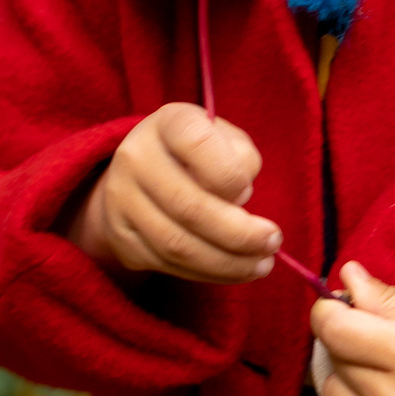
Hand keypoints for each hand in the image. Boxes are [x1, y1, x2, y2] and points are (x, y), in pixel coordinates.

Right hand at [71, 103, 278, 282]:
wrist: (143, 172)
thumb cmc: (201, 153)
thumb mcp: (226, 139)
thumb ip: (241, 157)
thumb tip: (241, 199)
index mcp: (169, 122)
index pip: (197, 143)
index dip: (229, 174)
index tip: (248, 192)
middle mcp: (136, 157)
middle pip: (188, 206)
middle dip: (240, 234)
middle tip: (273, 242)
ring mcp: (121, 199)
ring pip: (177, 245)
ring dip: (227, 262)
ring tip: (263, 264)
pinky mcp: (121, 236)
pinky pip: (167, 265)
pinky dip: (208, 273)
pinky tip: (236, 270)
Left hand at [309, 262, 394, 395]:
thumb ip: (387, 297)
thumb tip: (345, 278)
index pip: (334, 329)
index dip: (327, 311)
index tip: (339, 305)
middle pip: (330, 359)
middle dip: (342, 339)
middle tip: (372, 333)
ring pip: (329, 394)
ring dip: (342, 375)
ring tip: (377, 367)